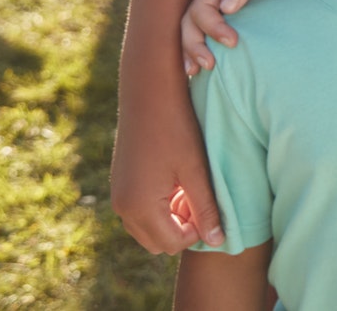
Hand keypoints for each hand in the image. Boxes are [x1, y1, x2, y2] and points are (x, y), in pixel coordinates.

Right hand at [111, 83, 223, 252]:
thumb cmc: (177, 129)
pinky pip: (140, 212)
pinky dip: (160, 208)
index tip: (212, 208)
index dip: (197, 232)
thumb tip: (218, 242)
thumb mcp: (196, 170)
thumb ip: (206, 208)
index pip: (172, 243)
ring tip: (192, 189)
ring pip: (148, 229)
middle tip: (203, 200)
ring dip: (172, 219)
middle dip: (183, 229)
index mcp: (140, 206)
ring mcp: (118, 196)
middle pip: (158, 242)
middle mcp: (122, 207)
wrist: (148, 94)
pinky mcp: (120, 184)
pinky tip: (178, 182)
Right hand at [180, 0, 281, 74]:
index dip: (213, 27)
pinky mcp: (227, 10)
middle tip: (209, 65)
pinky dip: (201, 45)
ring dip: (191, 49)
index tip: (233, 43)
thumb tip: (225, 9)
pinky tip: (203, 63)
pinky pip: (206, 28)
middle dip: (194, 45)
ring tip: (196, 72)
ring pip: (193, 27)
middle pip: (190, 21)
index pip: (202, 8)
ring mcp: (217, 0)